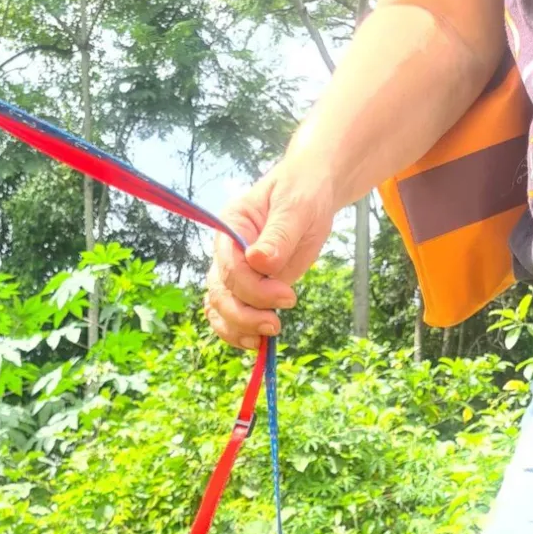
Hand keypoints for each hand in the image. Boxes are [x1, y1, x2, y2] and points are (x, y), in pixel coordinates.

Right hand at [205, 158, 335, 347]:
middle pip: (220, 293)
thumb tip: (259, 261)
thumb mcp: (296, 207)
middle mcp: (226, 252)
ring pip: (220, 309)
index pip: (229, 266)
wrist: (312, 193)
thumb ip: (278, 235)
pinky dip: (240, 333)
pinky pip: (231, 316)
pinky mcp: (250, 288)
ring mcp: (237, 272)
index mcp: (230, 226)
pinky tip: (259, 342)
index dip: (252, 288)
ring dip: (239, 328)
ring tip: (268, 336)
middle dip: (245, 314)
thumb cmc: (304, 191)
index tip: (286, 296)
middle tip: (276, 324)